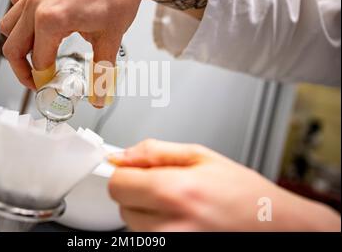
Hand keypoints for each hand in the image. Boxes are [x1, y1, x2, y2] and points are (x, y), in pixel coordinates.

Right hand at [0, 0, 206, 105]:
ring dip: (18, 44)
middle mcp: (37, 4)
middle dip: (22, 69)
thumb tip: (99, 98)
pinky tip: (39, 27)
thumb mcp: (110, 40)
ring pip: (8, 25)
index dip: (43, 79)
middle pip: (12, 47)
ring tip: (36, 54)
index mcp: (51, 20)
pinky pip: (17, 4)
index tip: (50, 85)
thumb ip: (101, 73)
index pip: (38, 61)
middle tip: (37, 79)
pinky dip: (21, 20)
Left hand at [108, 139, 340, 230]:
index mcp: (177, 191)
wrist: (275, 226)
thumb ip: (154, 152)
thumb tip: (122, 156)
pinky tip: (180, 220)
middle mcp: (172, 225)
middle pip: (122, 206)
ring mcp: (173, 245)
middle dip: (138, 193)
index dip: (125, 173)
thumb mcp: (201, 157)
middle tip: (167, 188)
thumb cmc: (245, 194)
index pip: (118, 184)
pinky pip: (147, 240)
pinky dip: (157, 229)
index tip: (133, 171)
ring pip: (133, 226)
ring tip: (179, 206)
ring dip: (148, 214)